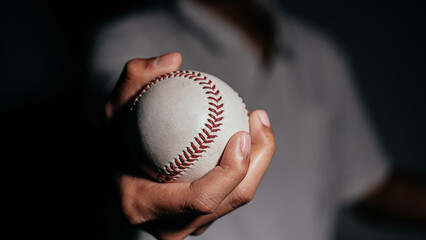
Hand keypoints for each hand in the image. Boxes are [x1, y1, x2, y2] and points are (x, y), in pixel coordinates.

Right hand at [103, 52, 274, 239]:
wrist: (113, 176)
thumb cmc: (114, 143)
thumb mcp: (114, 108)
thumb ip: (135, 79)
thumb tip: (173, 59)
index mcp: (144, 206)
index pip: (201, 198)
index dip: (231, 171)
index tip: (242, 132)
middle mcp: (170, 227)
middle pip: (231, 200)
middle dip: (258, 160)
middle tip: (258, 119)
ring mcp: (187, 227)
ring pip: (236, 199)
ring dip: (258, 161)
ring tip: (258, 122)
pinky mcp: (199, 220)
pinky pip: (231, 194)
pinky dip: (246, 166)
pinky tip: (246, 135)